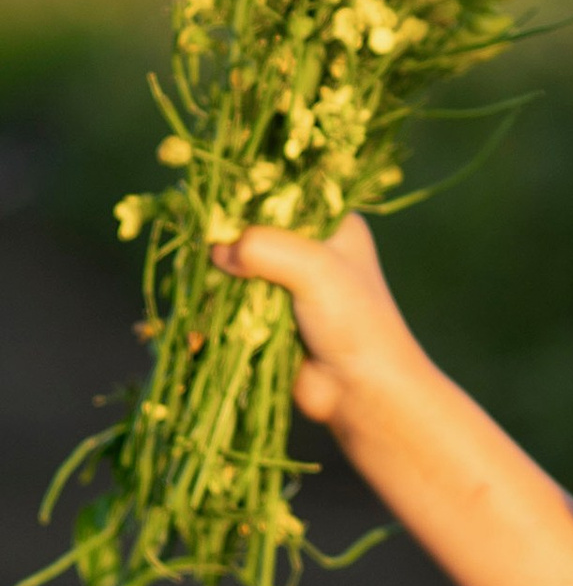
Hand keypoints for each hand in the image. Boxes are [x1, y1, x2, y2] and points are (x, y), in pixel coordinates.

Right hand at [209, 213, 429, 435]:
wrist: (362, 392)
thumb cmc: (354, 322)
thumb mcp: (315, 269)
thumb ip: (264, 247)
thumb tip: (216, 250)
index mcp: (330, 223)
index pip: (278, 194)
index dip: (243, 198)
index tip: (211, 206)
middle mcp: (308, 247)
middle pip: (250, 230)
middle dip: (224, 240)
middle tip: (199, 246)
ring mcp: (285, 282)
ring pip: (235, 267)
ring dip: (217, 276)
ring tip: (197, 279)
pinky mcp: (266, 315)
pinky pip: (230, 300)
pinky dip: (215, 303)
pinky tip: (197, 303)